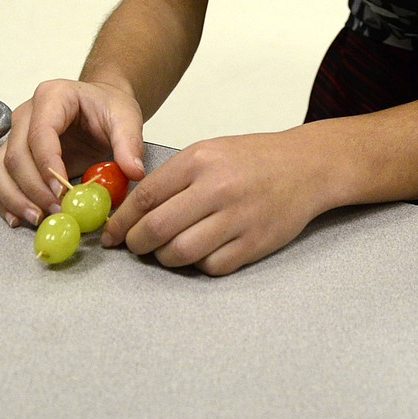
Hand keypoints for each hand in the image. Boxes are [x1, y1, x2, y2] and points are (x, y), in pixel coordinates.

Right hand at [0, 79, 144, 227]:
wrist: (101, 106)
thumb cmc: (109, 107)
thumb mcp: (126, 118)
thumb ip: (129, 143)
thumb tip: (133, 171)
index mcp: (53, 96)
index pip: (40, 133)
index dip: (47, 165)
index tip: (61, 192)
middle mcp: (26, 113)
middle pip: (16, 154)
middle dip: (33, 188)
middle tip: (55, 211)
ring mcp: (16, 133)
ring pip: (0, 168)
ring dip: (15, 198)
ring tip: (38, 218)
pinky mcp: (13, 154)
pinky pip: (0, 179)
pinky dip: (7, 201)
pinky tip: (20, 219)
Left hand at [101, 127, 326, 275]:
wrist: (306, 166)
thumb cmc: (253, 159)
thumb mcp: (210, 151)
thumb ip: (174, 177)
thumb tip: (133, 210)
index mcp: (201, 160)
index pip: (146, 196)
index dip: (122, 220)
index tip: (111, 233)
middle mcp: (217, 188)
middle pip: (157, 228)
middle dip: (136, 244)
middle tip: (134, 246)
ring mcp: (237, 218)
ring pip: (180, 253)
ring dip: (164, 258)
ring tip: (165, 251)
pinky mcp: (254, 243)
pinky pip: (211, 267)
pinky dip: (198, 265)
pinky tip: (200, 253)